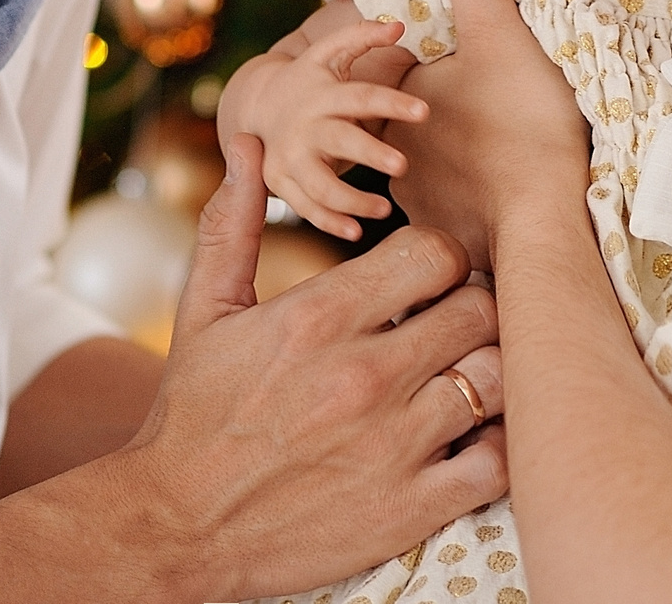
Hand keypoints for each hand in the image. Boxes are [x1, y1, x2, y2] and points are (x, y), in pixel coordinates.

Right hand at [118, 134, 507, 599]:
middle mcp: (364, 374)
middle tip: (457, 325)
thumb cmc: (192, 414)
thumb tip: (249, 145)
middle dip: (474, 309)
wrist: (172, 526)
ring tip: (467, 377)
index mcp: (320, 317)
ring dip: (491, 373)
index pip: (436, 252)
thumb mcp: (205, 311)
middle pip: (481, 308)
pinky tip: (472, 439)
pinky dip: (499, 448)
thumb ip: (235, 222)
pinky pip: (496, 464)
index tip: (429, 279)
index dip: (442, 258)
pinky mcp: (408, 509)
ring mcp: (392, 444)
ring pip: (499, 378)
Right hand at [219, 15, 425, 239]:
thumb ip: (361, 36)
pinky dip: (329, 222)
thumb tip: (400, 24)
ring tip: (385, 209)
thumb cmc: (309, 79)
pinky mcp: (281, 182)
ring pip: (320, 185)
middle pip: (339, 141)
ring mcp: (289, 157)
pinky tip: (356, 231)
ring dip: (352, 200)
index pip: (360, 95)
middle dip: (370, 153)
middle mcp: (304, 126)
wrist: (257, 106)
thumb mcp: (328, 53)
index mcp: (321, 93)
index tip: (424, 111)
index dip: (392, 102)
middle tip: (403, 164)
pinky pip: (305, 208)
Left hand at [382, 0, 588, 269]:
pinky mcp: (440, 230)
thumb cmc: (522, 122)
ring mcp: (411, 194)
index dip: (412, 42)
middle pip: (403, 106)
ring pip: (422, 157)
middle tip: (474, 86)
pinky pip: (444, 201)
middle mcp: (387, 143)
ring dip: (444, 148)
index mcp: (392, 91)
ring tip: (486, 134)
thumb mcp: (498, 28)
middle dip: (427, 97)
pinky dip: (462, 190)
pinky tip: (495, 180)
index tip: (448, 40)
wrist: (544, 223)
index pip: (387, 54)